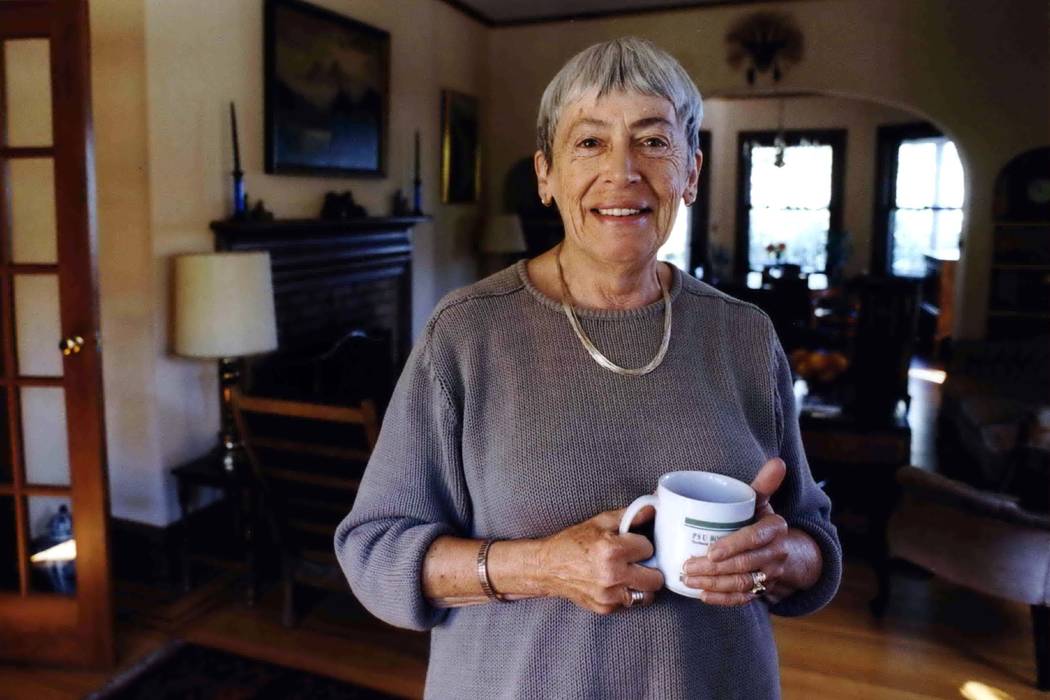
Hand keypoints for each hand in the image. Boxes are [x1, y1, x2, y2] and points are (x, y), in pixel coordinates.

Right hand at [536, 506, 663, 613]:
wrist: (547, 567)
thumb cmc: (572, 542)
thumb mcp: (599, 522)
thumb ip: (629, 516)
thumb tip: (652, 509)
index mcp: (611, 550)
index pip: (649, 549)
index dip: (642, 545)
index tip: (633, 544)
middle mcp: (612, 575)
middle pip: (655, 578)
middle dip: (650, 568)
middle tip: (638, 562)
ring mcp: (609, 596)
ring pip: (647, 595)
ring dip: (642, 585)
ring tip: (629, 574)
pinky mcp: (605, 609)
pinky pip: (630, 604)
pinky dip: (627, 594)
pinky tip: (616, 584)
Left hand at [680, 458, 807, 605]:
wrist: (785, 551)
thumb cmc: (761, 520)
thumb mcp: (763, 502)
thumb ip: (763, 484)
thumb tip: (777, 461)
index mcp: (775, 529)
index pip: (754, 539)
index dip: (733, 546)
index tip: (710, 552)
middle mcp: (776, 554)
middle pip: (744, 565)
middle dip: (714, 569)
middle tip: (687, 566)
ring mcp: (770, 575)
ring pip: (741, 583)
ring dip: (713, 585)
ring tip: (688, 579)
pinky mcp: (762, 590)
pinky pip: (743, 599)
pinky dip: (722, 599)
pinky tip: (702, 595)